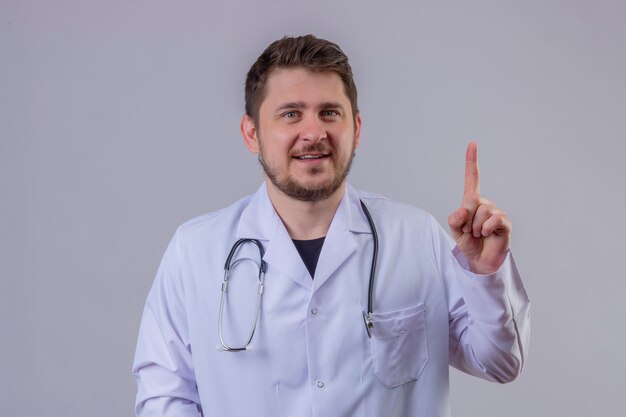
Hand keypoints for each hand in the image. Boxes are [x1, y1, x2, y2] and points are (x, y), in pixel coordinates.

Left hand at [447, 142, 511, 273]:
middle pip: (472, 200)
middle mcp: (485, 203)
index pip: (472, 178)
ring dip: (474, 226)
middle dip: (466, 217)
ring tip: (477, 234)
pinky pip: (493, 219)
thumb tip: (464, 209)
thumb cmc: (468, 243)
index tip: (472, 144)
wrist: (479, 261)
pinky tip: (485, 234)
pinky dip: (485, 228)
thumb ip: (455, 218)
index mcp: (472, 202)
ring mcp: (496, 212)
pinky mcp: (504, 223)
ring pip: (481, 211)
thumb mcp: (455, 229)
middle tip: (468, 230)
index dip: (471, 162)